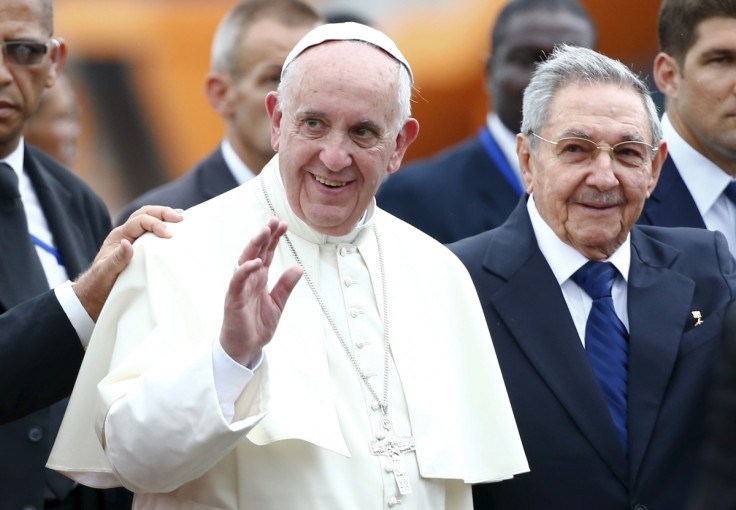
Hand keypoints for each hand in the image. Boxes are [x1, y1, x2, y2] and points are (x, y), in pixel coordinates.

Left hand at [73, 205, 183, 320]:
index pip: (139, 221)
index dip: (155, 224)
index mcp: (119, 236)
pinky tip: (177, 228)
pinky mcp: (140, 245)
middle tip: (180, 217)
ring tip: (182, 217)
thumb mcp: (106, 272)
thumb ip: (117, 258)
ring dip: (165, 216)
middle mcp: (126, 233)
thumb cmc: (100, 283)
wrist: (96, 292)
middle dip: (163, 213)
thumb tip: (127, 243)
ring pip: (149, 217)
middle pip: (145, 213)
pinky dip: (165, 225)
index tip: (169, 235)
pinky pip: (152, 230)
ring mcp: (133, 238)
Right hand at [220, 218, 302, 365]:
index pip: (267, 254)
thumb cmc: (257, 326)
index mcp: (260, 279)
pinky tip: (255, 262)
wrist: (245, 348)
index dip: (274, 239)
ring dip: (254, 247)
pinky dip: (245, 271)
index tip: (283, 225)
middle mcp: (249, 279)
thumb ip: (286, 286)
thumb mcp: (278, 304)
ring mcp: (240, 287)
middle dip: (264, 236)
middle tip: (273, 221)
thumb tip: (298, 267)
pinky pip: (237, 281)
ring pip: (245, 261)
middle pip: (256, 252)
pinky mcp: (233, 299)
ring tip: (263, 233)